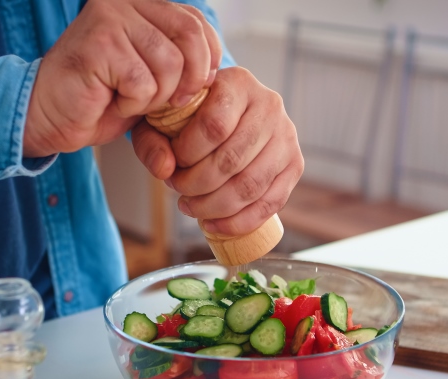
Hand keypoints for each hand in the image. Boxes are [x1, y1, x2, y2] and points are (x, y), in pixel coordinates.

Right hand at [24, 0, 221, 156]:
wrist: (52, 115)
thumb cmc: (103, 98)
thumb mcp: (152, 76)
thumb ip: (180, 61)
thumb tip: (215, 69)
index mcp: (141, 4)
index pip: (197, 22)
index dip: (207, 59)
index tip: (196, 87)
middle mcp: (125, 2)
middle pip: (189, 38)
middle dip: (189, 81)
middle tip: (171, 103)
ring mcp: (110, 18)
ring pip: (169, 65)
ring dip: (156, 97)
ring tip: (130, 99)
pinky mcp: (99, 44)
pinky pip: (143, 84)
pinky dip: (133, 105)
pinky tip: (113, 101)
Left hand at [132, 66, 303, 235]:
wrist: (224, 115)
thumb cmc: (189, 117)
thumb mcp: (160, 121)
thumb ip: (152, 142)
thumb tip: (165, 171)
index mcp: (238, 83)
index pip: (214, 127)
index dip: (187, 156)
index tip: (171, 167)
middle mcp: (269, 105)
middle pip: (232, 160)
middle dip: (197, 186)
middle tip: (178, 191)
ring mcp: (287, 136)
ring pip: (251, 185)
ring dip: (215, 207)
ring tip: (191, 208)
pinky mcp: (294, 164)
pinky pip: (271, 203)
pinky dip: (240, 222)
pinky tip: (214, 225)